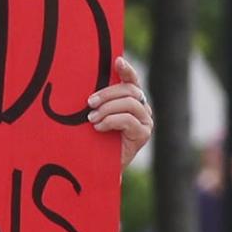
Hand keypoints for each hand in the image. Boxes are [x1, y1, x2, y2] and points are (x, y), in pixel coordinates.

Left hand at [88, 55, 152, 172]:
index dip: (126, 69)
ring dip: (107, 109)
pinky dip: (111, 121)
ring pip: (129, 104)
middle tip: (90, 102)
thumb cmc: (95, 141)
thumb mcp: (96, 116)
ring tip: (92, 118)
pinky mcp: (143, 134)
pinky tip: (98, 127)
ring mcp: (146, 121)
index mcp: (132, 101)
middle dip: (107, 93)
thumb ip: (99, 101)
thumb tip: (85, 79)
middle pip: (129, 90)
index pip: (132, 80)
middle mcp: (143, 109)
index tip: (116, 61)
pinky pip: (128, 120)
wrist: (100, 170)